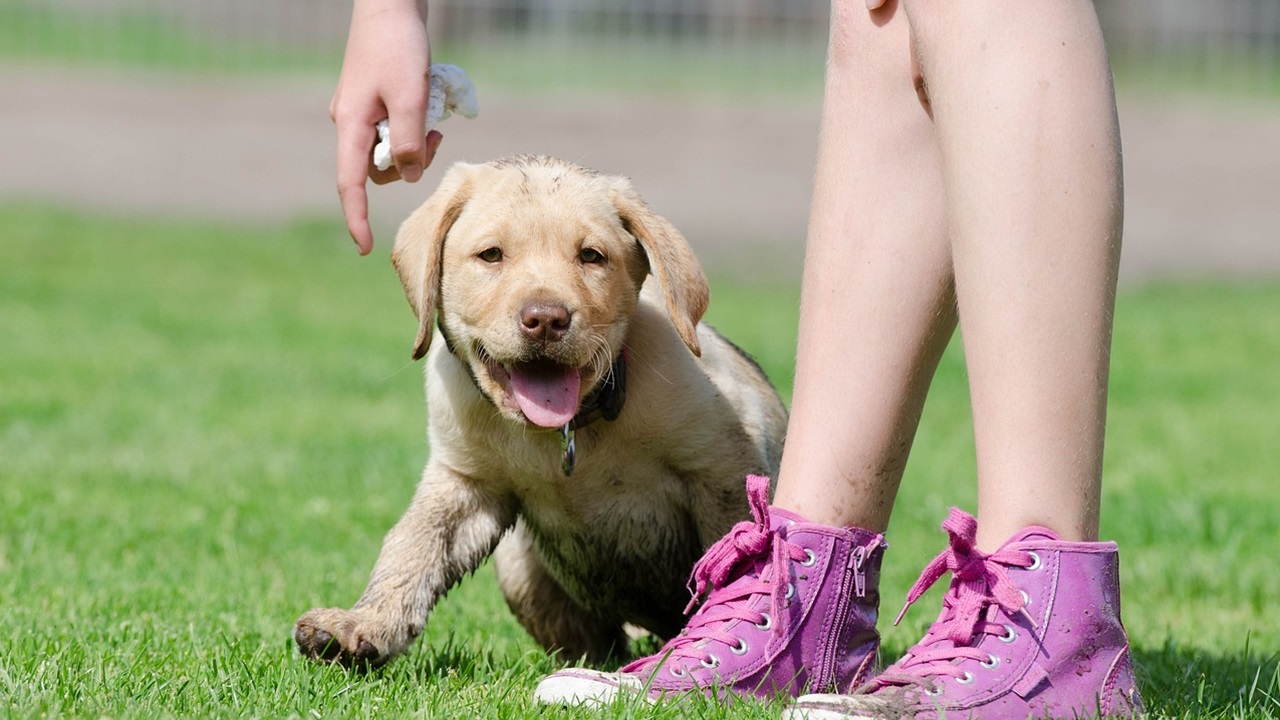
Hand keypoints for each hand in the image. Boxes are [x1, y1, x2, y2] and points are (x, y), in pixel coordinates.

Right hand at [330, 0, 442, 254]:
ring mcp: (360, 112)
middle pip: (380, 169)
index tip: (365, 246)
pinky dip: (415, 127)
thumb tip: (408, 176)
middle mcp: (350, 123)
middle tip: (437, 137)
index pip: (350, 184)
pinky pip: (395, 129)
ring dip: (417, 144)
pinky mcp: (374, 102)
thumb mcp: (411, 97)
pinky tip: (428, 106)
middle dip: (411, 164)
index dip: (357, 218)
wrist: (391, 4)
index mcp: (350, 125)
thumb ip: (410, 142)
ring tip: (435, 119)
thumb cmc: (399, 46)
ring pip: (392, 150)